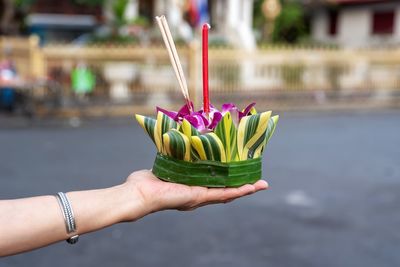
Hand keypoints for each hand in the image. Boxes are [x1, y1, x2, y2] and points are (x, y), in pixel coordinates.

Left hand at [122, 170, 267, 219]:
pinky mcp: (200, 197)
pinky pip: (224, 194)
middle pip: (225, 188)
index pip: (214, 183)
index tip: (240, 170)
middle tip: (258, 179)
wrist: (138, 194)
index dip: (228, 178)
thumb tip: (171, 144)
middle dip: (242, 184)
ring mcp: (200, 197)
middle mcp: (198, 194)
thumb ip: (170, 158)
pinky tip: (252, 186)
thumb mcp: (165, 166)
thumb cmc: (145, 182)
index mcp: (191, 187)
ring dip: (246, 188)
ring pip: (229, 193)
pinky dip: (239, 190)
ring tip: (262, 184)